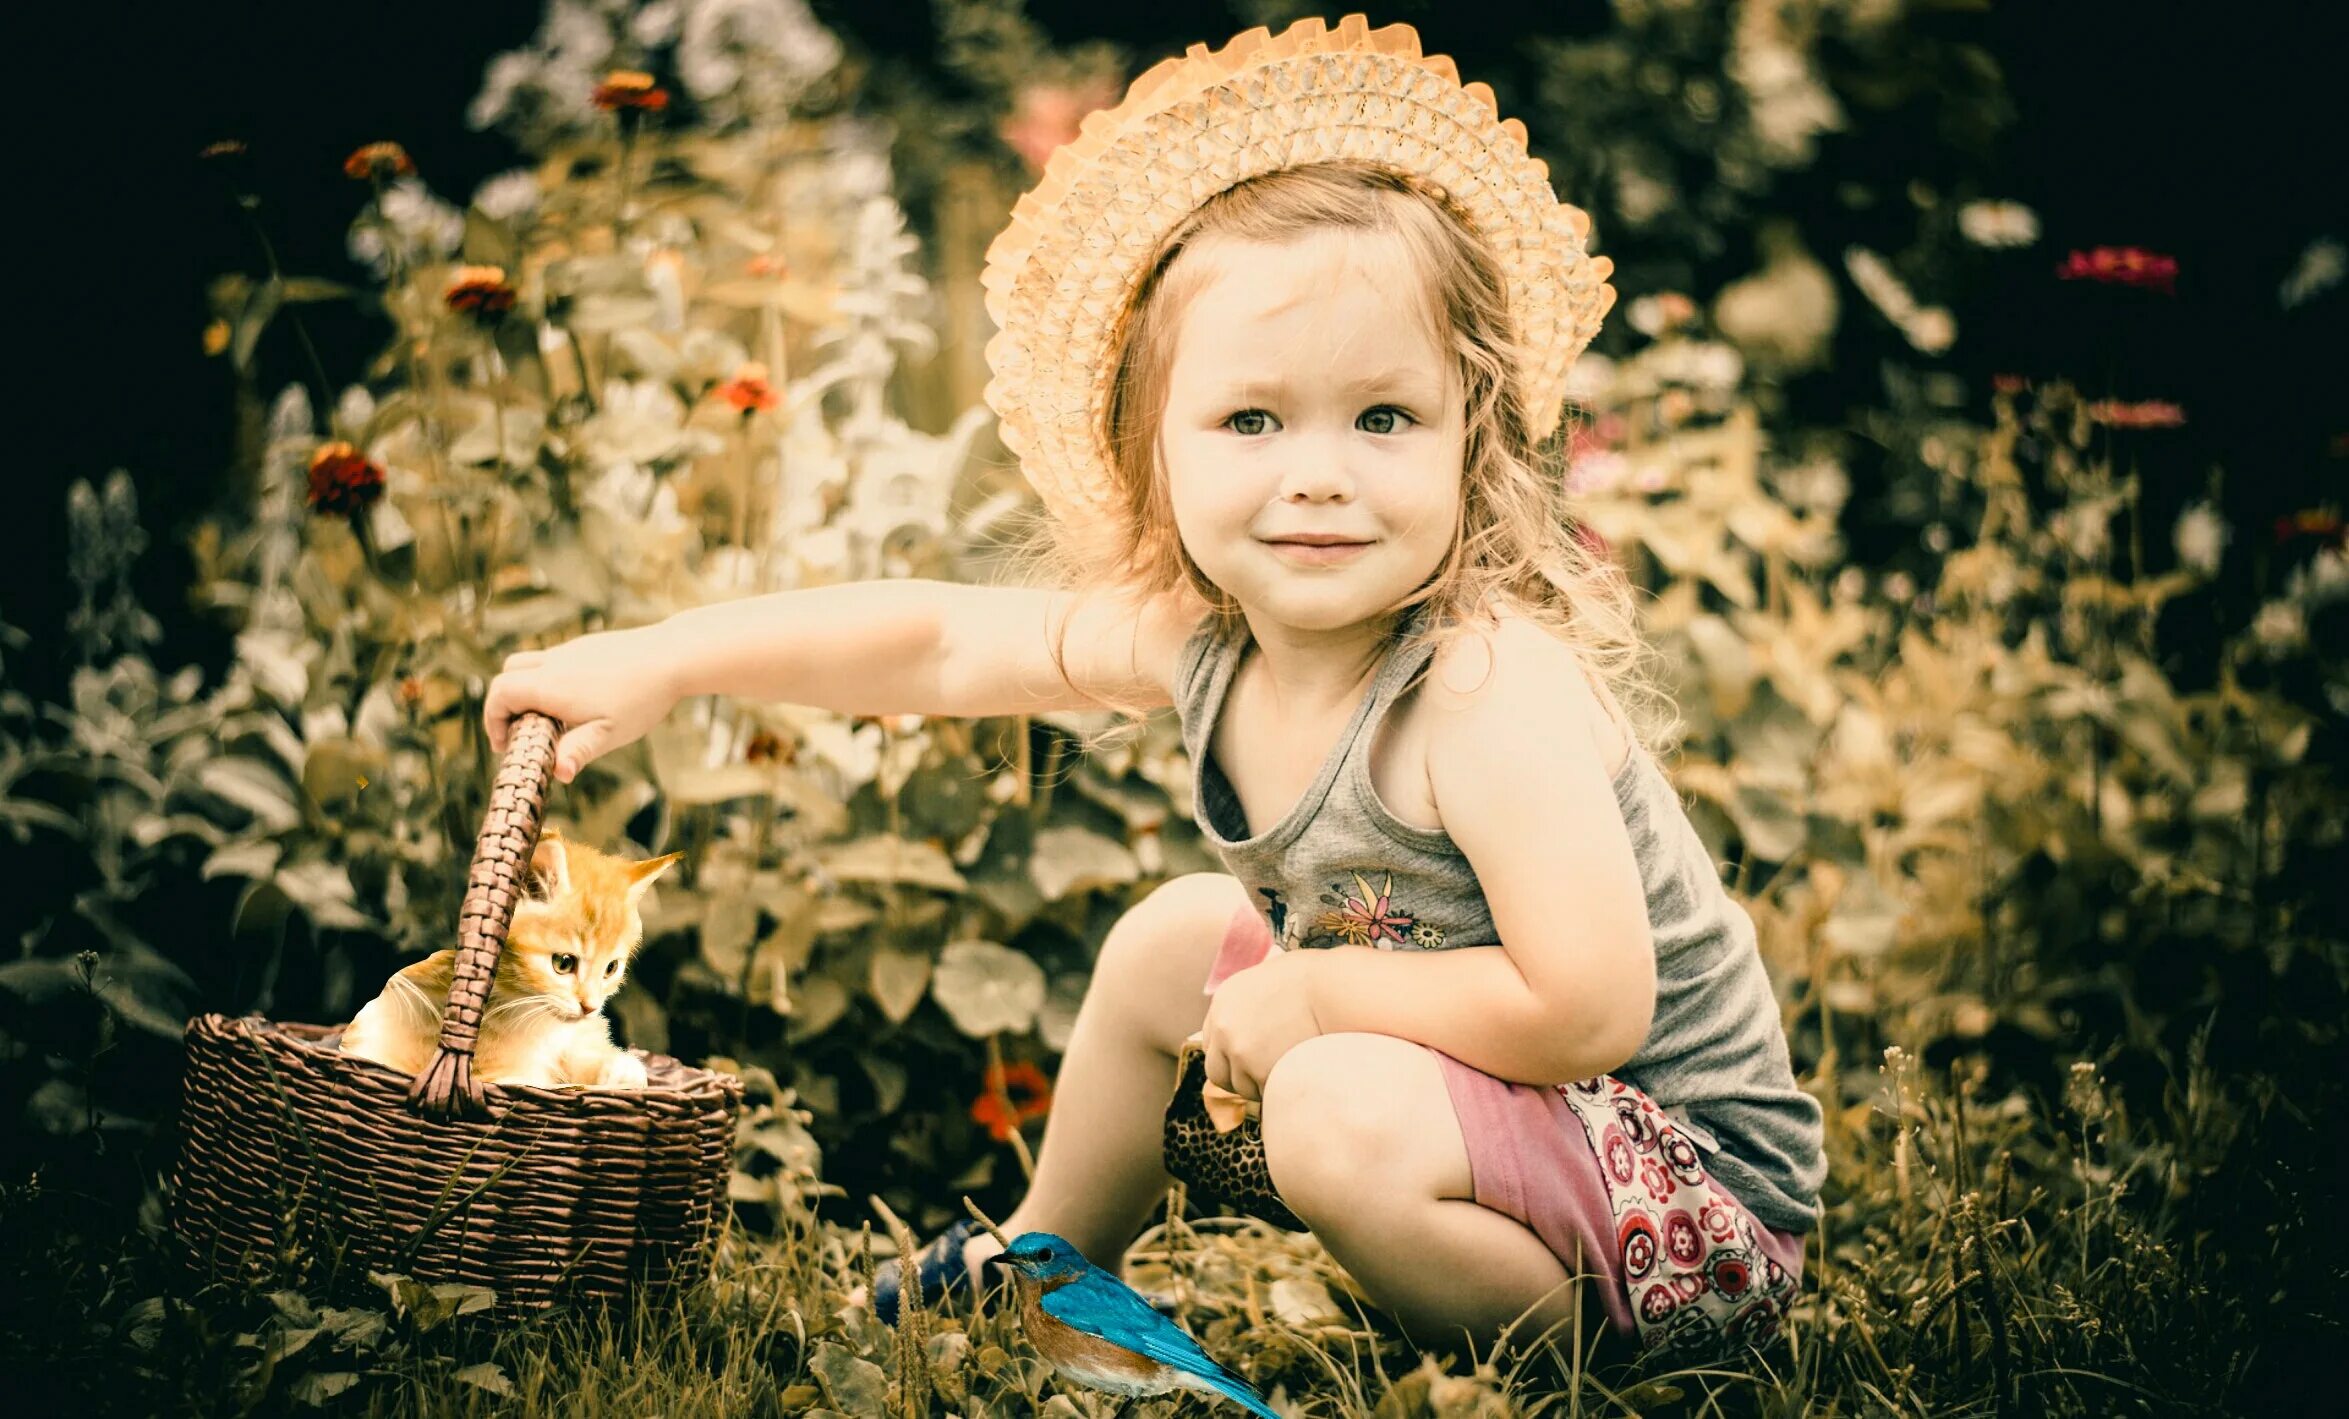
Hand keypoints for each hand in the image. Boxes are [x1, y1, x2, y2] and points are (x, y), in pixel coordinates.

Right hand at [483, 625, 678, 782]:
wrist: (672, 655)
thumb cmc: (641, 698)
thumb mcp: (609, 734)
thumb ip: (578, 752)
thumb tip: (557, 774)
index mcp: (550, 686)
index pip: (500, 695)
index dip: (493, 721)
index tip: (506, 746)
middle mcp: (553, 663)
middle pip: (507, 675)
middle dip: (505, 705)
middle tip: (522, 734)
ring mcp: (569, 650)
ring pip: (529, 663)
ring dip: (526, 690)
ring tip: (549, 718)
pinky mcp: (585, 645)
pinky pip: (552, 659)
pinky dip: (548, 679)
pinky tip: (578, 700)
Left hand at [1198, 945, 1325, 1102]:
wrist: (1334, 989)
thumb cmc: (1317, 979)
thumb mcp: (1272, 979)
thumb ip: (1253, 1004)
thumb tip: (1255, 1025)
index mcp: (1224, 1000)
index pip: (1213, 1042)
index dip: (1231, 1054)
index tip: (1250, 1060)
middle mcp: (1224, 1026)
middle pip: (1218, 1071)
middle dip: (1239, 1078)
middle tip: (1264, 1078)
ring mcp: (1239, 1050)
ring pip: (1242, 1087)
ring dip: (1261, 1086)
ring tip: (1288, 1073)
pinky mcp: (1258, 1070)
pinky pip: (1264, 1093)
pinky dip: (1277, 1091)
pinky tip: (1296, 1078)